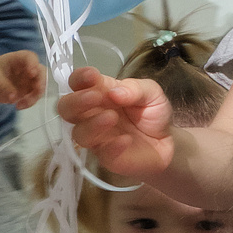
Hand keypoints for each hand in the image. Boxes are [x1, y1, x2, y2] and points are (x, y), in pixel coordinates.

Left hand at [0, 50, 45, 114]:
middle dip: (40, 82)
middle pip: (41, 72)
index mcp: (17, 59)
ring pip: (40, 87)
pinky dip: (29, 103)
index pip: (29, 57)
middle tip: (36, 91)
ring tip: (21, 104)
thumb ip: (4, 86)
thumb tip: (14, 97)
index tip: (32, 73)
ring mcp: (29, 80)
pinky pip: (34, 97)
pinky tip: (18, 106)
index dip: (33, 64)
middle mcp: (26, 68)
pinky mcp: (28, 91)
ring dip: (34, 97)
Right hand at [59, 66, 174, 181]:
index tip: (92, 76)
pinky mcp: (107, 157)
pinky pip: (101, 153)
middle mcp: (91, 114)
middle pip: (66, 108)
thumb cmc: (151, 113)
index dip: (79, 78)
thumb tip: (115, 92)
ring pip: (78, 133)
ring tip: (112, 117)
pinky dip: (111, 146)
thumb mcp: (151, 93)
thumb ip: (135, 89)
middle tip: (95, 97)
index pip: (77, 83)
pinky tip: (125, 140)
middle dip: (76, 101)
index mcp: (98, 92)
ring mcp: (96, 137)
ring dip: (92, 124)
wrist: (166, 142)